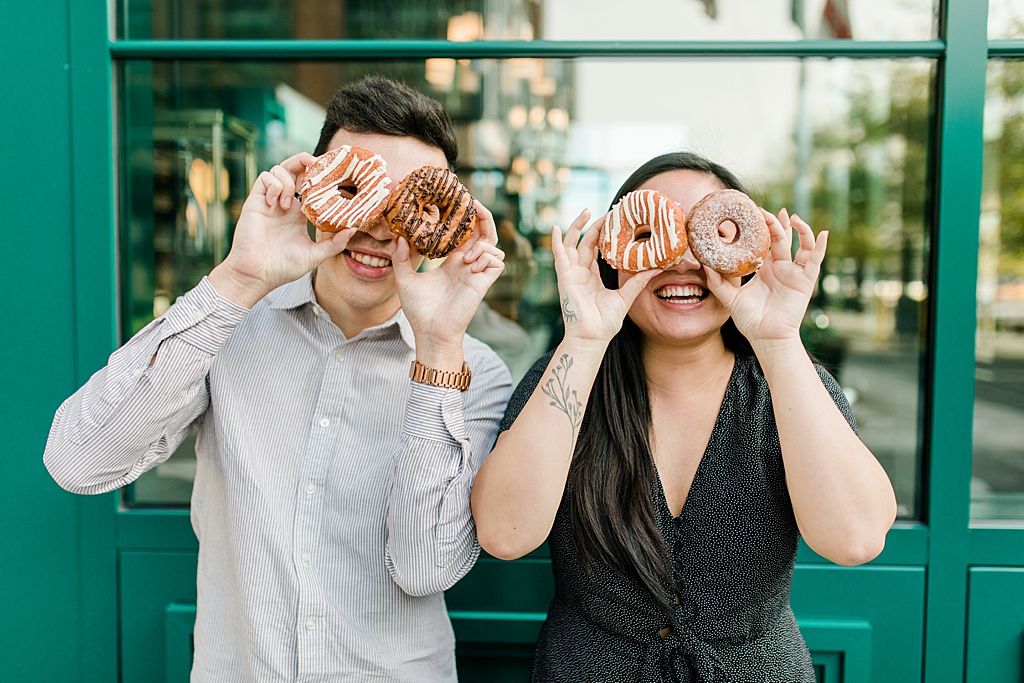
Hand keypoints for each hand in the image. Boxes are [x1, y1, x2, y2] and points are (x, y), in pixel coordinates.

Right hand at [209, 152, 357, 307]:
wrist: (255, 275)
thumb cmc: (282, 268)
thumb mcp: (314, 256)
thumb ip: (334, 244)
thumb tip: (354, 229)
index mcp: (298, 214)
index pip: (309, 185)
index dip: (319, 176)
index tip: (332, 174)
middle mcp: (284, 204)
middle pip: (294, 169)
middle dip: (305, 160)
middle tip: (315, 164)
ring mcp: (269, 201)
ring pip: (279, 170)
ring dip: (287, 181)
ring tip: (287, 206)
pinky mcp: (255, 201)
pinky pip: (264, 178)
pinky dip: (273, 185)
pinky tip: (275, 204)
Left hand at [393, 200, 505, 370]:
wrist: (430, 332)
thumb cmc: (419, 310)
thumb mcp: (404, 279)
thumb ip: (400, 258)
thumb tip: (399, 236)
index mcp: (451, 261)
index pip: (465, 233)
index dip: (465, 217)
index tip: (457, 202)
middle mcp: (467, 264)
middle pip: (484, 233)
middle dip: (483, 216)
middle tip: (473, 202)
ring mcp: (476, 273)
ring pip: (493, 246)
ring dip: (482, 243)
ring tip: (464, 257)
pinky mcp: (483, 283)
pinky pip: (496, 261)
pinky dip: (486, 257)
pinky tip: (469, 265)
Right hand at [552, 210, 657, 348]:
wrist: (592, 337)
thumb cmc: (606, 323)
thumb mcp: (626, 296)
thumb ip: (638, 281)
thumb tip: (657, 267)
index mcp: (592, 278)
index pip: (596, 250)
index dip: (603, 235)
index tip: (614, 222)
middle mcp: (580, 273)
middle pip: (585, 243)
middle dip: (594, 227)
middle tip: (607, 213)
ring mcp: (571, 274)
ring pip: (571, 244)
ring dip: (576, 227)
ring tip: (585, 211)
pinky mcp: (564, 277)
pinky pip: (558, 255)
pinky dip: (555, 241)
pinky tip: (554, 228)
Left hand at [705, 208, 826, 347]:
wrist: (766, 337)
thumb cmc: (750, 320)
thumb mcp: (730, 299)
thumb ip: (718, 282)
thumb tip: (703, 264)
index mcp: (764, 268)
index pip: (764, 242)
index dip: (761, 228)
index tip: (754, 213)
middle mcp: (780, 267)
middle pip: (781, 239)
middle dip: (776, 223)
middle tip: (769, 210)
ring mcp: (794, 273)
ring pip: (800, 245)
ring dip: (799, 229)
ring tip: (790, 216)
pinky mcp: (805, 281)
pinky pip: (815, 261)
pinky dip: (820, 246)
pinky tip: (822, 233)